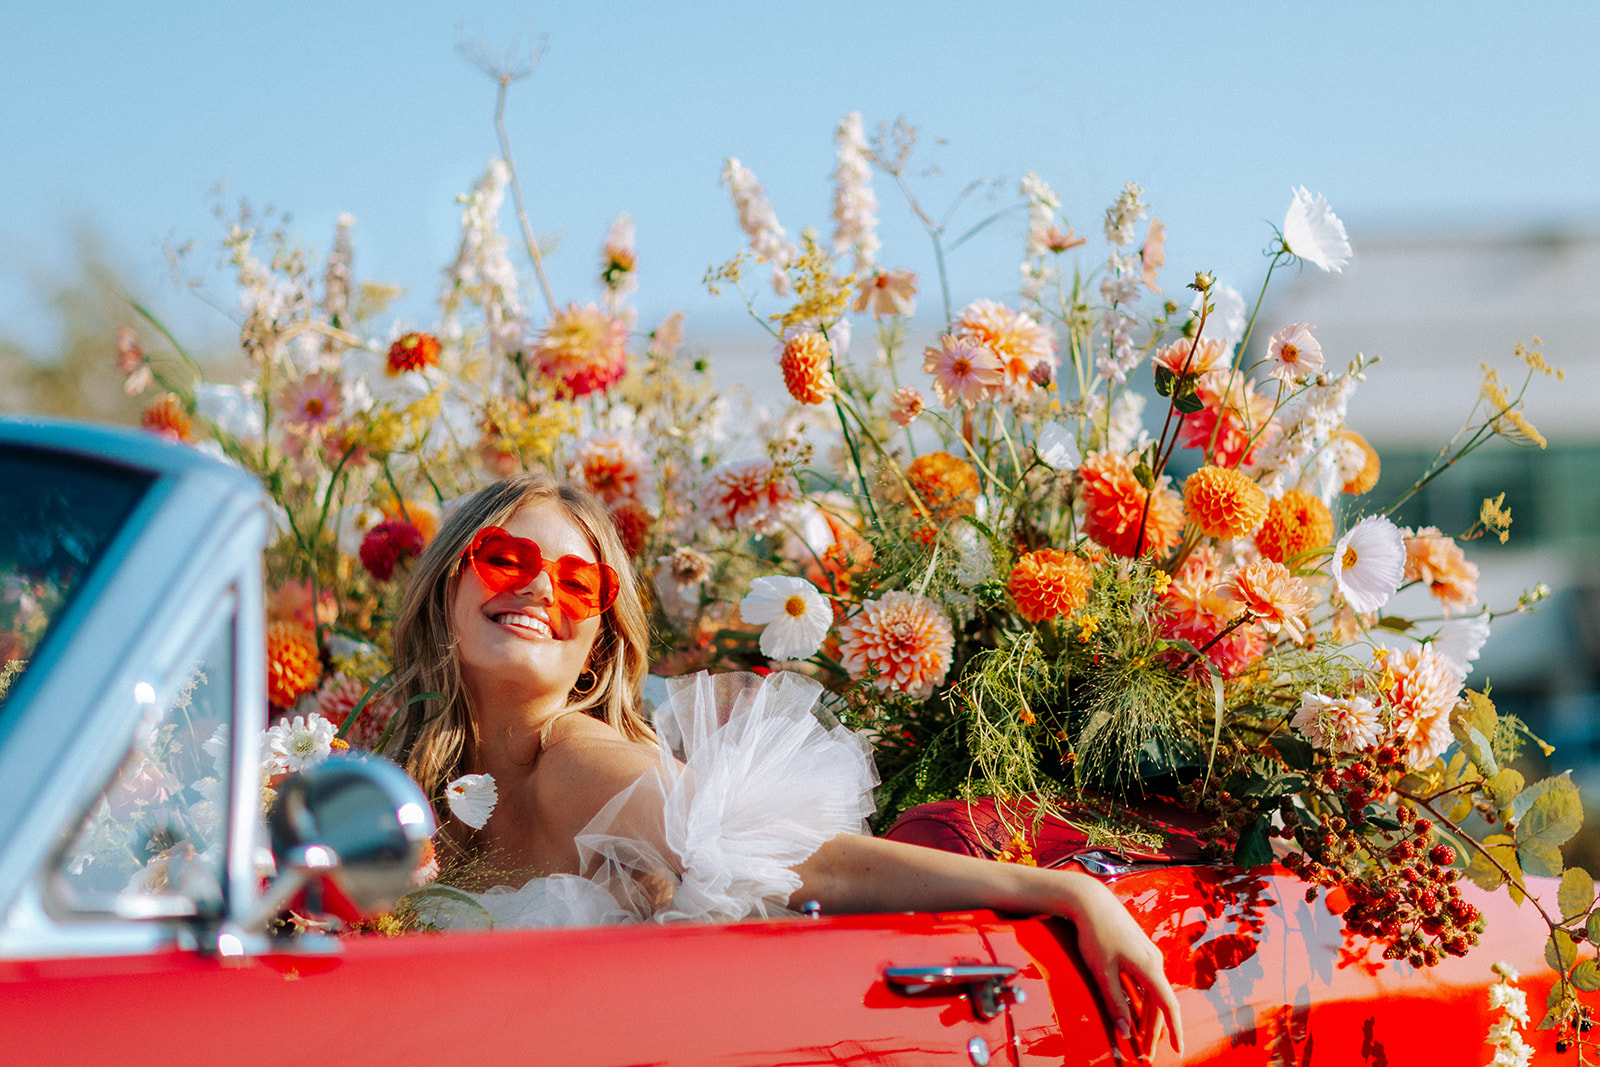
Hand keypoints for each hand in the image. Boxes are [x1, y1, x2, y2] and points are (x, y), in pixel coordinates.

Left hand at [1063, 875, 1183, 1059]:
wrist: (1090, 899)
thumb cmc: (1095, 933)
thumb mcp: (1102, 972)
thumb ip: (1115, 1003)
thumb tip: (1125, 1033)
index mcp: (1148, 966)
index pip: (1168, 1006)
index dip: (1175, 1030)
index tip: (1178, 1049)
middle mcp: (1154, 960)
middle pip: (1160, 1003)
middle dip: (1156, 1031)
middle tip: (1147, 1054)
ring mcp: (1148, 954)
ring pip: (1154, 992)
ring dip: (1149, 1017)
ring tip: (1141, 1038)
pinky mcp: (1140, 950)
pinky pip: (1148, 982)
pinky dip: (1144, 1000)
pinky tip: (1136, 1011)